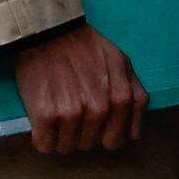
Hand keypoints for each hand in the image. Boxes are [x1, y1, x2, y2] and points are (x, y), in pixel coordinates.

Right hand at [11, 25, 147, 156]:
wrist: (48, 30)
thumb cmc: (85, 47)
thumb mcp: (121, 63)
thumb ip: (136, 96)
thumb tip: (134, 134)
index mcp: (120, 98)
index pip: (117, 139)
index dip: (104, 135)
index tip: (94, 125)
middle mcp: (99, 107)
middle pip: (90, 145)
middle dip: (82, 134)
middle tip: (71, 113)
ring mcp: (71, 112)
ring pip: (68, 148)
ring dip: (61, 137)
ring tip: (56, 113)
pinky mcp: (45, 114)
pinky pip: (45, 145)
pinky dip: (42, 138)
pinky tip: (42, 121)